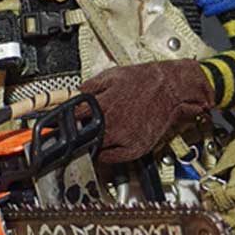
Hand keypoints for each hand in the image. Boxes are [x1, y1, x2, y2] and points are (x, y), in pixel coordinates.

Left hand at [79, 59, 215, 164]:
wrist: (173, 88)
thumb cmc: (146, 80)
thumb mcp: (112, 76)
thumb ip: (90, 87)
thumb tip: (76, 95)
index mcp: (103, 105)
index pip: (72, 118)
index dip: (66, 120)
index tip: (62, 123)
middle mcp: (112, 124)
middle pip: (82, 137)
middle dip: (78, 133)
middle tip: (79, 130)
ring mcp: (124, 138)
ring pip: (96, 149)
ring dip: (91, 144)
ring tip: (95, 135)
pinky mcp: (136, 148)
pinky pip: (113, 159)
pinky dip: (107, 154)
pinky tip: (108, 144)